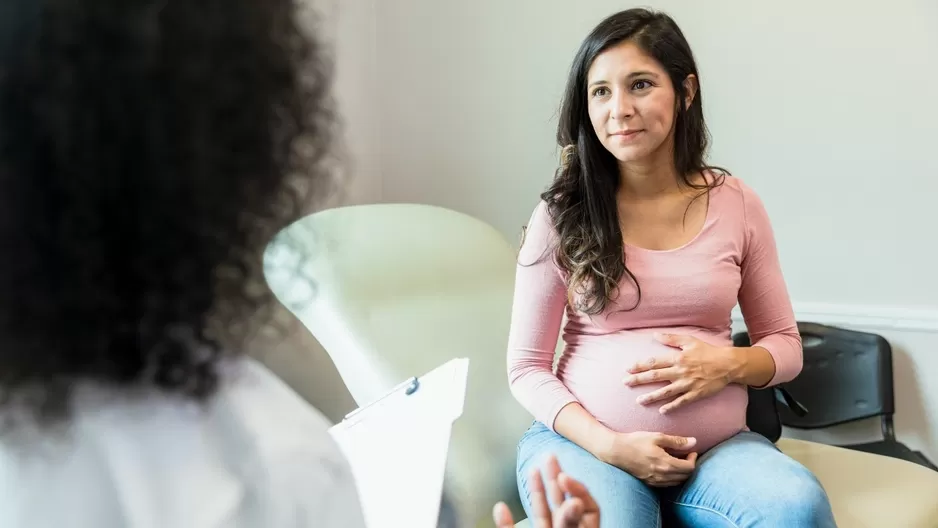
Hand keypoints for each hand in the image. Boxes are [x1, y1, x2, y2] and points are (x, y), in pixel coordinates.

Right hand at [493, 455, 598, 527]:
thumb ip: (570, 521)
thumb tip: (576, 502)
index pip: (589, 509)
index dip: (578, 489)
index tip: (564, 476)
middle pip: (564, 504)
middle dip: (556, 478)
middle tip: (550, 456)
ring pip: (542, 514)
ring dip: (536, 491)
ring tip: (532, 470)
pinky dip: (504, 523)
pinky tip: (500, 508)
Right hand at [598, 431, 697, 486]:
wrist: (616, 451)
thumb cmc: (635, 441)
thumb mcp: (656, 437)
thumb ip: (676, 441)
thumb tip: (694, 442)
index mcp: (666, 464)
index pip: (689, 468)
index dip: (694, 459)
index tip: (691, 451)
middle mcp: (662, 476)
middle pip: (685, 476)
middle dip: (689, 466)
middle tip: (686, 455)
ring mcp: (655, 481)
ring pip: (677, 482)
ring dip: (681, 473)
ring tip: (677, 460)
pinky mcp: (649, 483)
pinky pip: (667, 484)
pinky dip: (673, 478)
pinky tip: (667, 467)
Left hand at [624, 333, 740, 413]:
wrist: (728, 364)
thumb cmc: (708, 351)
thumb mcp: (689, 341)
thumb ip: (671, 338)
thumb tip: (655, 335)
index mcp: (677, 358)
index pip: (654, 362)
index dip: (640, 366)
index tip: (628, 369)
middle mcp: (680, 371)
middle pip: (655, 376)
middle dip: (639, 380)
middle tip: (625, 383)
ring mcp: (688, 384)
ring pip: (666, 392)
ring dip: (652, 397)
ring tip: (639, 401)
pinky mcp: (696, 394)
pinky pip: (681, 402)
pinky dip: (672, 406)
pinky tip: (662, 411)